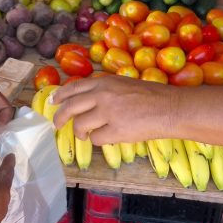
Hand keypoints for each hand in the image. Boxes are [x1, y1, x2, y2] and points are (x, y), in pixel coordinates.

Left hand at [51, 75, 174, 144]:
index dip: (60, 96)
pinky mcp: (115, 130)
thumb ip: (104, 90)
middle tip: (57, 125)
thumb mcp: (123, 84)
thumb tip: (86, 101)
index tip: (52, 102)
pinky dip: (98, 140)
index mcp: (104, 82)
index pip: (74, 88)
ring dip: (80, 132)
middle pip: (70, 107)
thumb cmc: (151, 96)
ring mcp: (108, 113)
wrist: (170, 108)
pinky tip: (107, 137)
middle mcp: (102, 95)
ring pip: (80, 125)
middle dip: (60, 117)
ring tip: (86, 135)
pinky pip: (96, 139)